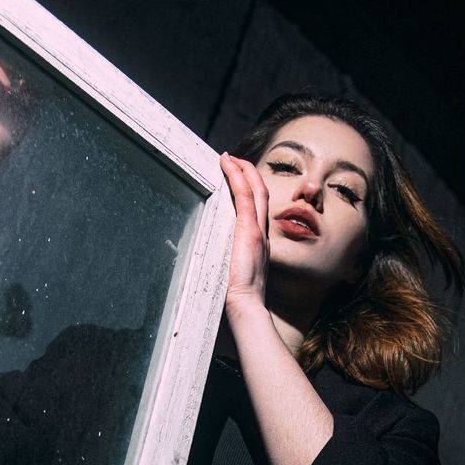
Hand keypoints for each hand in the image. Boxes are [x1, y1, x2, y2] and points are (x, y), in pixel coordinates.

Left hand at [219, 152, 268, 311]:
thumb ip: (224, 267)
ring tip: (230, 157)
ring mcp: (256, 230)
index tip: (237, 180)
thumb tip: (203, 266)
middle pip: (260, 194)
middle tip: (235, 161)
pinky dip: (237, 175)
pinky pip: (244, 194)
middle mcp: (261, 234)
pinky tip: (228, 163)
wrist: (246, 307)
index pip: (257, 210)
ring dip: (242, 170)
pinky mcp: (248, 230)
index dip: (250, 191)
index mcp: (258, 245)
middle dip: (248, 174)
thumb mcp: (231, 278)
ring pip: (254, 189)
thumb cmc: (238, 300)